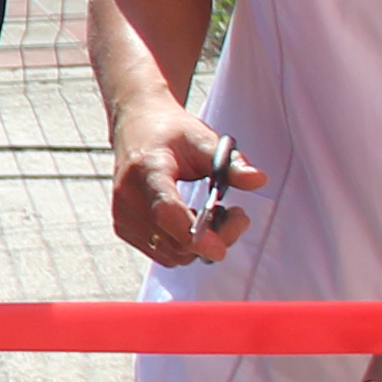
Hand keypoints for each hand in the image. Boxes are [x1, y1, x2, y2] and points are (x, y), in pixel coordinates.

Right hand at [108, 115, 262, 268]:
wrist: (137, 127)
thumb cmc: (170, 132)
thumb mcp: (204, 139)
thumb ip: (231, 162)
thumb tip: (258, 180)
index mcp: (146, 169)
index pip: (166, 211)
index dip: (193, 236)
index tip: (220, 250)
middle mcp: (128, 197)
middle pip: (175, 240)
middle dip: (216, 237)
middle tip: (238, 214)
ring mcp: (123, 216)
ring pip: (173, 254)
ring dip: (202, 244)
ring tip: (215, 213)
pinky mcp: (124, 228)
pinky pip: (163, 253)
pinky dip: (185, 245)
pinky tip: (193, 219)